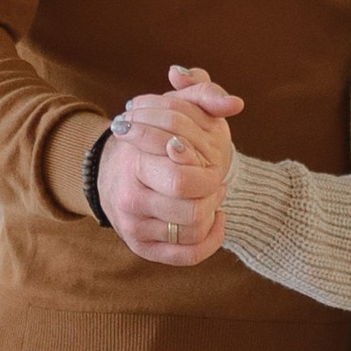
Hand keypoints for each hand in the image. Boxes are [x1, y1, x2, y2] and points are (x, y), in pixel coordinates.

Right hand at [102, 68, 241, 266]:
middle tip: (214, 179)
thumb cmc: (153, 136)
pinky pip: (188, 256)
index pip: (184, 178)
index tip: (207, 158)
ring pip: (193, 232)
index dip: (208, 170)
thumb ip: (205, 95)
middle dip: (212, 194)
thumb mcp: (175, 107)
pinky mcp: (143, 248)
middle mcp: (129, 198)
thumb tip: (235, 104)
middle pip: (191, 210)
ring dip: (212, 212)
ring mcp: (134, 226)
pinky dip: (211, 240)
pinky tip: (215, 219)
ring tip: (210, 194)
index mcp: (134, 162)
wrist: (116, 172)